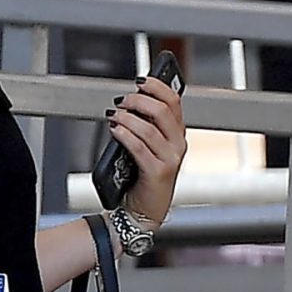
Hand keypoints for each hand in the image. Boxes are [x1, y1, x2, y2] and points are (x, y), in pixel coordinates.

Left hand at [106, 73, 186, 227]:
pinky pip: (139, 148)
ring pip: (150, 128)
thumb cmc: (142, 178)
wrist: (143, 212)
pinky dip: (125, 135)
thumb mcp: (148, 147)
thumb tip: (129, 103)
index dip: (158, 86)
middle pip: (164, 111)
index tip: (140, 79)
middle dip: (140, 100)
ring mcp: (170, 159)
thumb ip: (145, 126)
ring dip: (128, 118)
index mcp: (177, 135)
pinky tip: (115, 129)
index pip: (174, 101)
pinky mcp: (158, 173)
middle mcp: (178, 145)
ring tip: (114, 115)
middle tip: (123, 100)